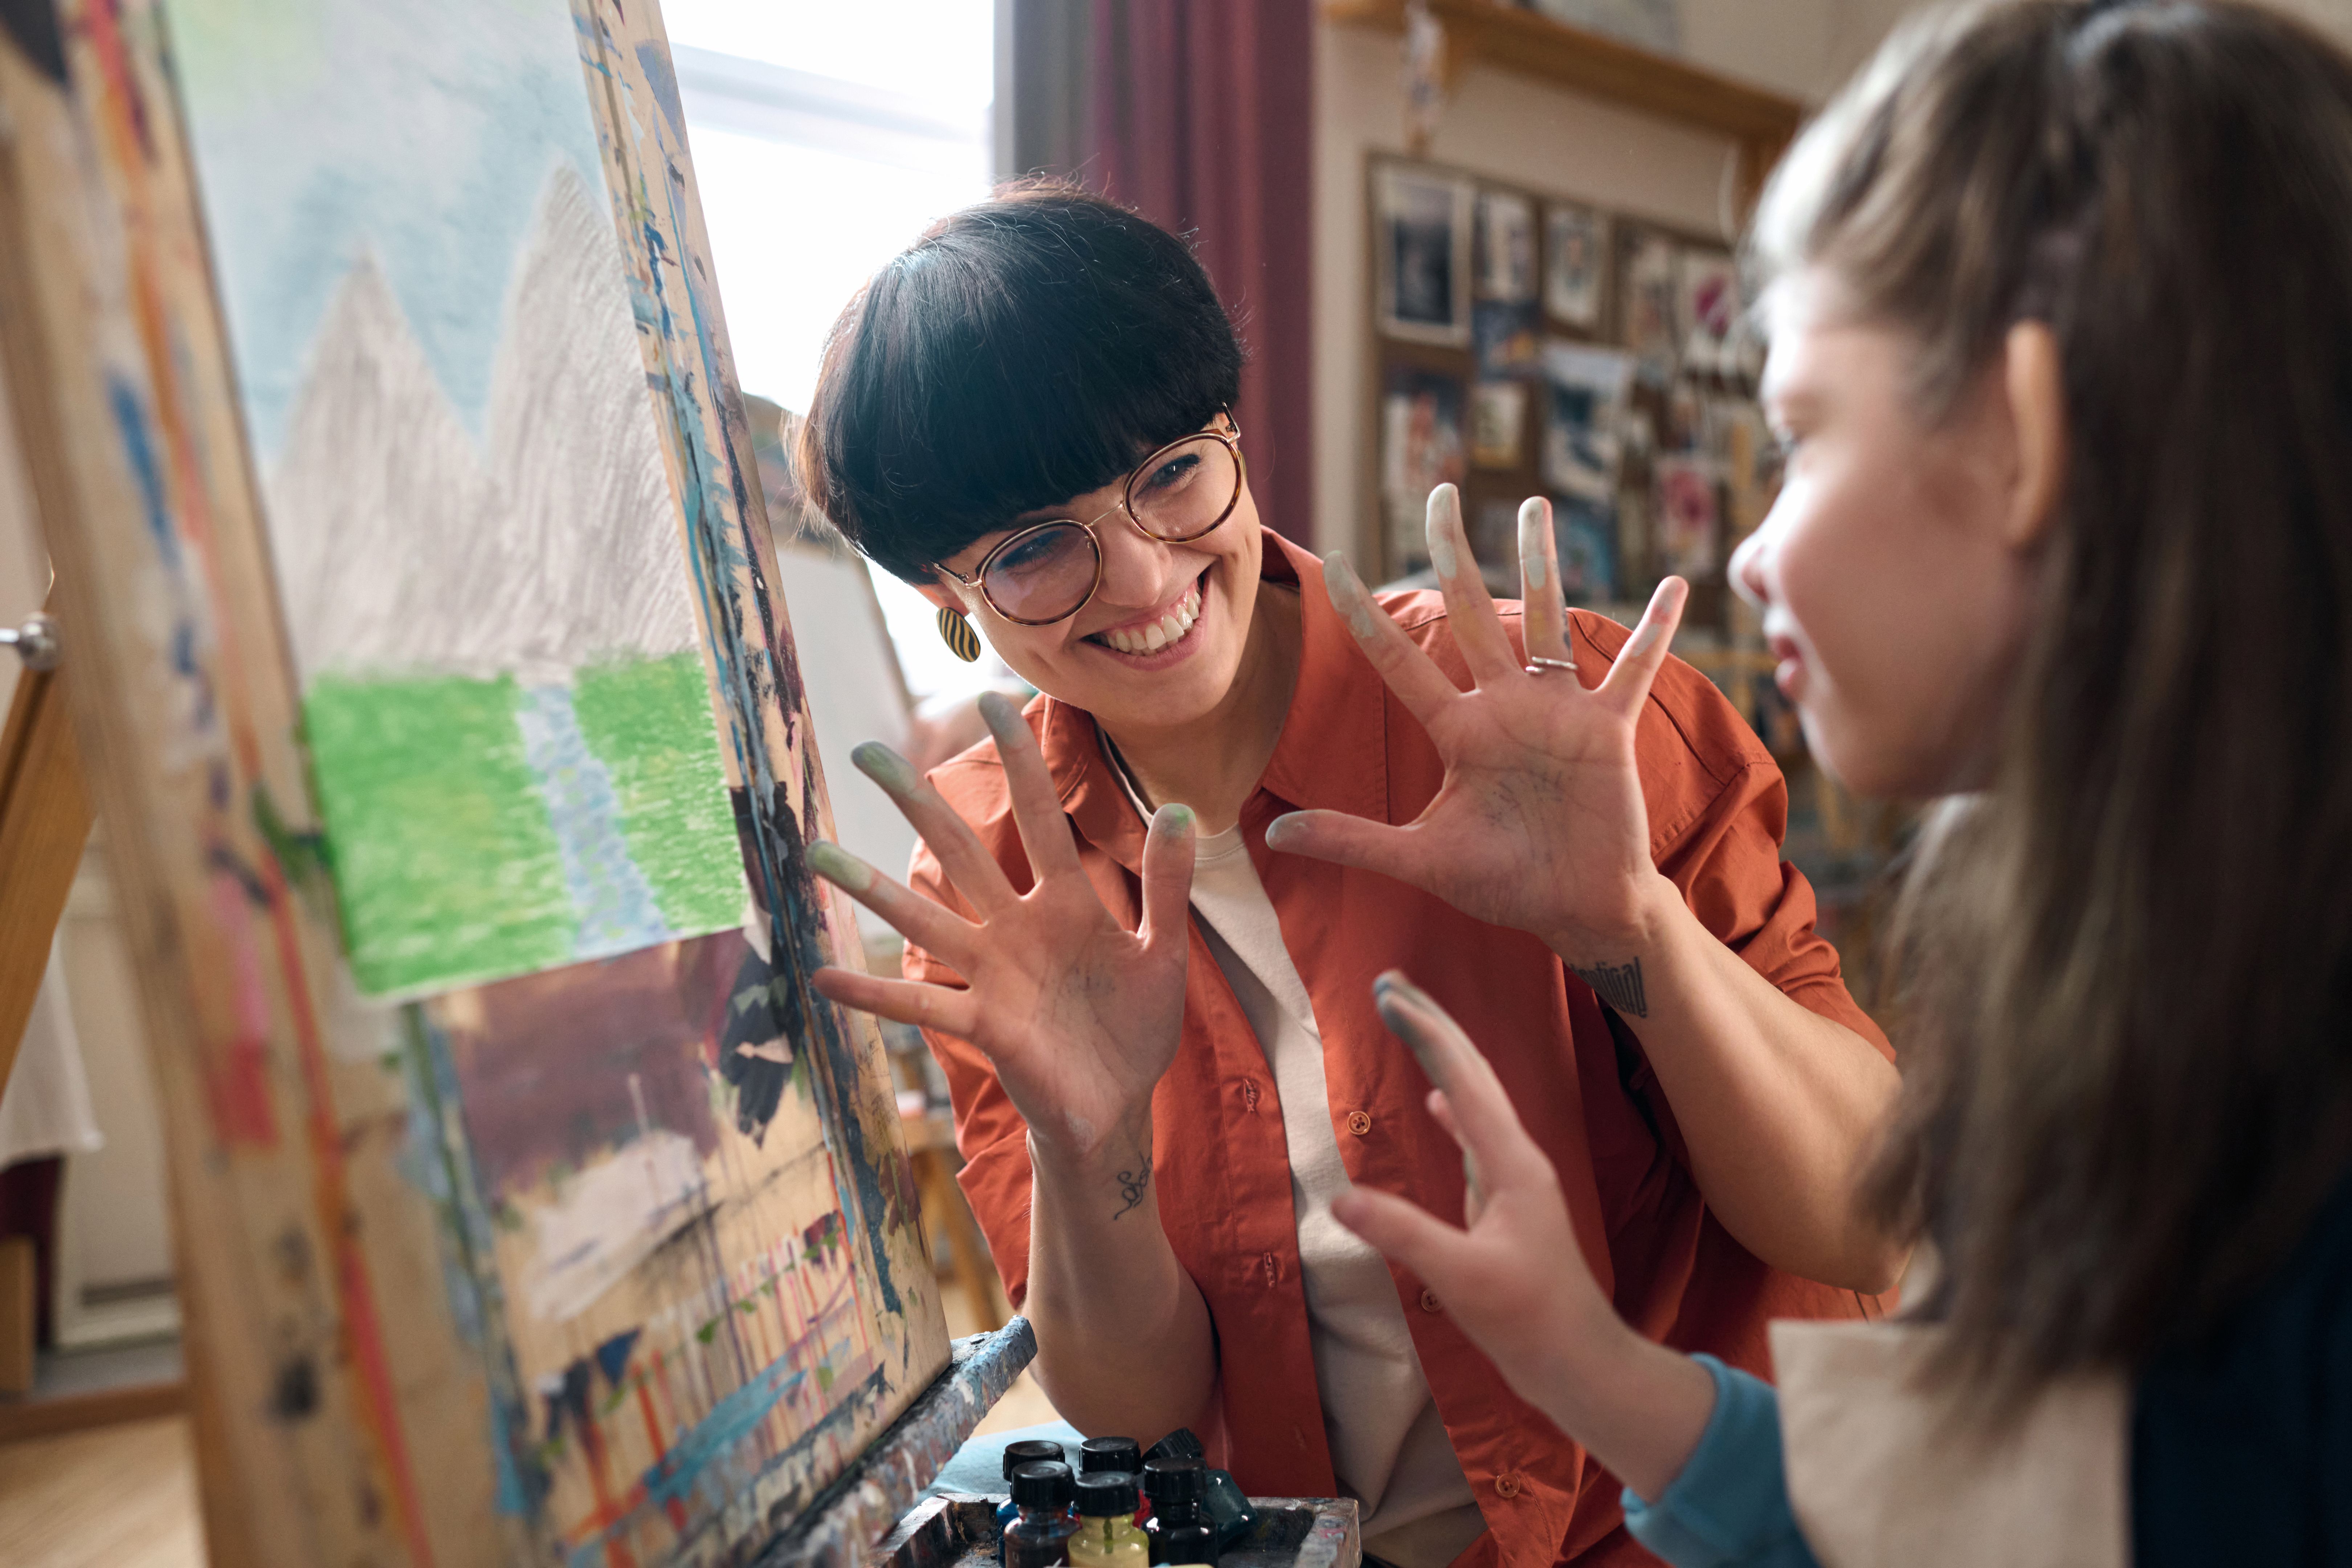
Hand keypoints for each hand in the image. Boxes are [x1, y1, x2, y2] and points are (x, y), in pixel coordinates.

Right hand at [806, 692, 1196, 1166]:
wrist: (1118, 1105)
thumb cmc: (1135, 1027)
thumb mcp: (1163, 951)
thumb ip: (1167, 885)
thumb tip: (1179, 808)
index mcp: (1065, 902)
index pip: (1038, 817)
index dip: (1020, 763)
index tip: (996, 701)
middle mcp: (1016, 928)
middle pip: (960, 851)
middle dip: (917, 801)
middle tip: (868, 750)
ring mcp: (992, 975)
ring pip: (924, 920)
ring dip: (871, 888)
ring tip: (817, 850)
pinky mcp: (983, 1025)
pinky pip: (919, 1005)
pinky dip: (871, 994)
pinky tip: (823, 977)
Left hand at [1264, 485, 1687, 961]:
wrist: (1576, 911)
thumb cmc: (1504, 884)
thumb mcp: (1422, 861)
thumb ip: (1353, 841)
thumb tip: (1272, 833)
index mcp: (1459, 732)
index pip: (1399, 661)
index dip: (1365, 615)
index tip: (1334, 563)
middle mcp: (1503, 708)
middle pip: (1469, 613)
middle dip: (1452, 552)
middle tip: (1439, 492)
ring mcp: (1557, 712)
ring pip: (1543, 619)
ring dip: (1539, 563)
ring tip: (1532, 505)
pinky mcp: (1607, 729)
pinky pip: (1634, 669)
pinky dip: (1655, 631)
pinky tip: (1673, 587)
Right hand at [1332, 973, 1613, 1372]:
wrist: (1581, 1362)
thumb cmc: (1531, 1323)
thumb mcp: (1463, 1280)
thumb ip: (1404, 1235)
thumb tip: (1339, 1199)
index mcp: (1513, 1164)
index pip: (1464, 1078)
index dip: (1426, 1031)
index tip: (1388, 991)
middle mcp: (1518, 1159)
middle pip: (1473, 1074)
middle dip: (1433, 1025)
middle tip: (1391, 984)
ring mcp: (1515, 1180)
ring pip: (1475, 1099)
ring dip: (1441, 1059)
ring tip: (1410, 1023)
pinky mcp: (1508, 1203)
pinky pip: (1476, 1137)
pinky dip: (1453, 1108)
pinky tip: (1437, 1103)